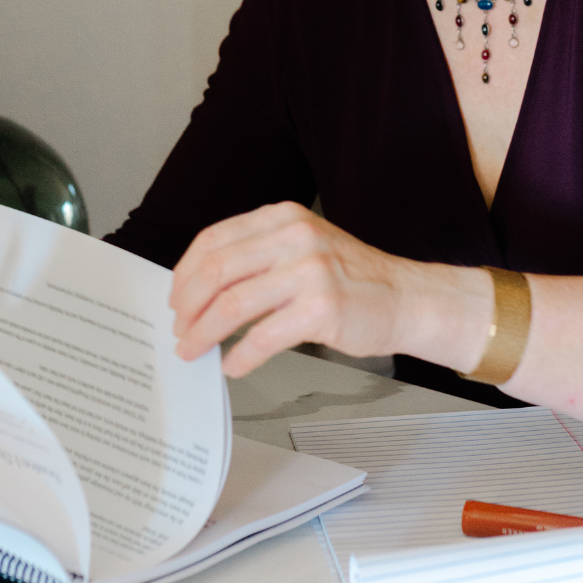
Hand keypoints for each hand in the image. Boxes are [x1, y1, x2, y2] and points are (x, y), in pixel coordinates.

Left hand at [170, 201, 478, 376]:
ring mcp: (310, 271)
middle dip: (188, 306)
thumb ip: (258, 255)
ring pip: (233, 304)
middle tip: (180, 329)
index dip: (185, 273)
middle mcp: (294, 237)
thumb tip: (202, 287)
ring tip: (195, 349)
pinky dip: (240, 355)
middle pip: (216, 271)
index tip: (176, 298)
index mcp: (283, 217)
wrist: (406, 297)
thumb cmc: (353, 277)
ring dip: (204, 333)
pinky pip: (263, 336)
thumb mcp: (303, 246)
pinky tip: (232, 364)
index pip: (214, 240)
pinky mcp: (322, 308)